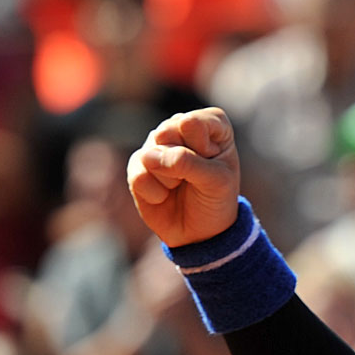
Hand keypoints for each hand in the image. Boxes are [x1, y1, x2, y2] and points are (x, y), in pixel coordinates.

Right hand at [127, 108, 242, 247]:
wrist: (199, 231)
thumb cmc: (215, 199)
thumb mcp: (216, 181)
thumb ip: (188, 163)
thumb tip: (148, 155)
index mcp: (209, 123)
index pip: (192, 123)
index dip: (203, 150)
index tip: (214, 164)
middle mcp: (180, 127)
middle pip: (166, 133)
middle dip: (182, 164)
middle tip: (196, 178)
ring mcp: (157, 145)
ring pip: (151, 154)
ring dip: (169, 180)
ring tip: (181, 186)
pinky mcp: (138, 165)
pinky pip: (138, 175)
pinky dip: (155, 193)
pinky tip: (164, 196)